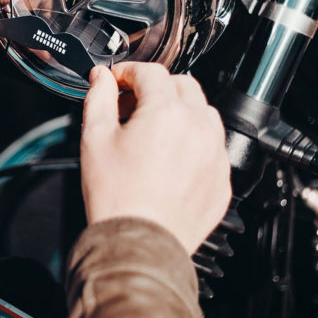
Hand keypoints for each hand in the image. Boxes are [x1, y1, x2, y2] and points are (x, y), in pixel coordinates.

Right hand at [80, 63, 231, 254]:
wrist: (139, 245)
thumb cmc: (117, 198)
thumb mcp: (95, 139)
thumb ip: (98, 99)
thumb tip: (101, 78)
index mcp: (167, 113)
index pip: (151, 72)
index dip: (128, 72)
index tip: (116, 82)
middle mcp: (198, 128)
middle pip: (182, 85)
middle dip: (156, 88)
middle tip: (132, 105)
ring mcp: (215, 154)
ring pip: (203, 113)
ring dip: (180, 111)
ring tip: (153, 131)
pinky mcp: (222, 178)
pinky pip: (212, 146)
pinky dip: (194, 142)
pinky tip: (170, 158)